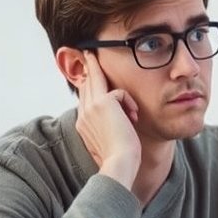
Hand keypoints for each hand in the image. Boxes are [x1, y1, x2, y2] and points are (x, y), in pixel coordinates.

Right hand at [76, 51, 140, 187]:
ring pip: (94, 80)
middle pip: (85, 85)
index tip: (87, 75)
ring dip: (96, 67)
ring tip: (93, 54)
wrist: (119, 163)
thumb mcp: (109, 141)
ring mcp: (91, 108)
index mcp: (83, 125)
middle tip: (87, 54)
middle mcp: (84, 115)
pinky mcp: (103, 104)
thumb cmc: (119, 158)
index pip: (84, 99)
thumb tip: (118, 120)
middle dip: (87, 68)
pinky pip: (118, 92)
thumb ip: (106, 128)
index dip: (86, 85)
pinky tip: (133, 116)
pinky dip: (129, 102)